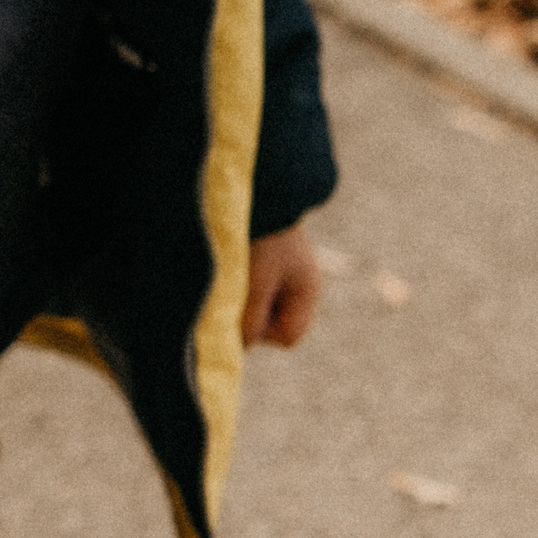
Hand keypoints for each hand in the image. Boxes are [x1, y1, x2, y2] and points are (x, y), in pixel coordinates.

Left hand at [241, 223, 322, 348]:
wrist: (260, 188)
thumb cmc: (260, 234)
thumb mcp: (256, 280)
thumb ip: (250, 318)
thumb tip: (240, 349)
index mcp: (307, 292)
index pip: (288, 337)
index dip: (262, 334)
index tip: (240, 311)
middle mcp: (301, 285)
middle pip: (274, 324)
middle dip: (251, 315)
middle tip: (232, 291)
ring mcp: (287, 272)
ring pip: (261, 305)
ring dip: (242, 297)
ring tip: (230, 273)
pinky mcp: (269, 259)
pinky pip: (254, 286)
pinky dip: (240, 282)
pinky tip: (229, 264)